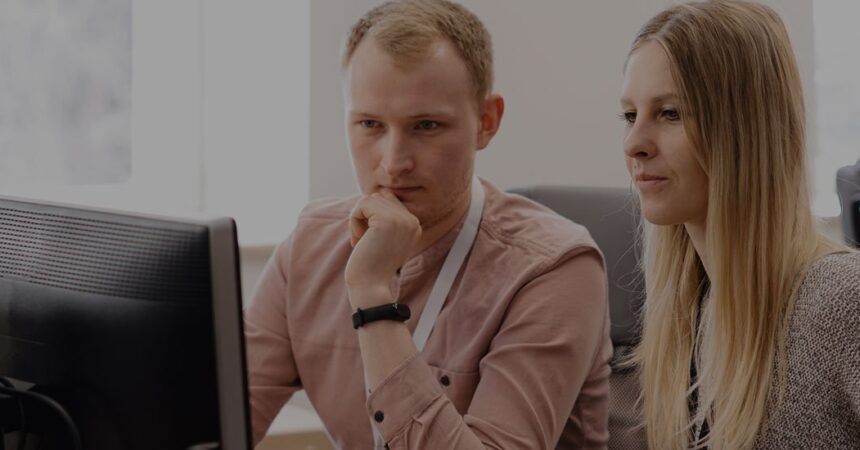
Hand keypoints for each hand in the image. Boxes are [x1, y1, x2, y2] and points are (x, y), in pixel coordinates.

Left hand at [345, 190, 421, 305]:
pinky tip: (358, 239)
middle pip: (380, 196)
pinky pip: (362, 205)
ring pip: (370, 199)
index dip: (373, 216)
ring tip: (361, 239)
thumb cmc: (371, 266)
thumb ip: (385, 218)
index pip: (389, 200)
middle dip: (366, 215)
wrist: (370, 287)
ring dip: (359, 218)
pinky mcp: (386, 221)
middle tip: (364, 239)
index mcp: (414, 225)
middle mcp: (412, 220)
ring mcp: (401, 220)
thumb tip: (373, 194)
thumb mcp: (384, 238)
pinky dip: (353, 220)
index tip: (371, 239)